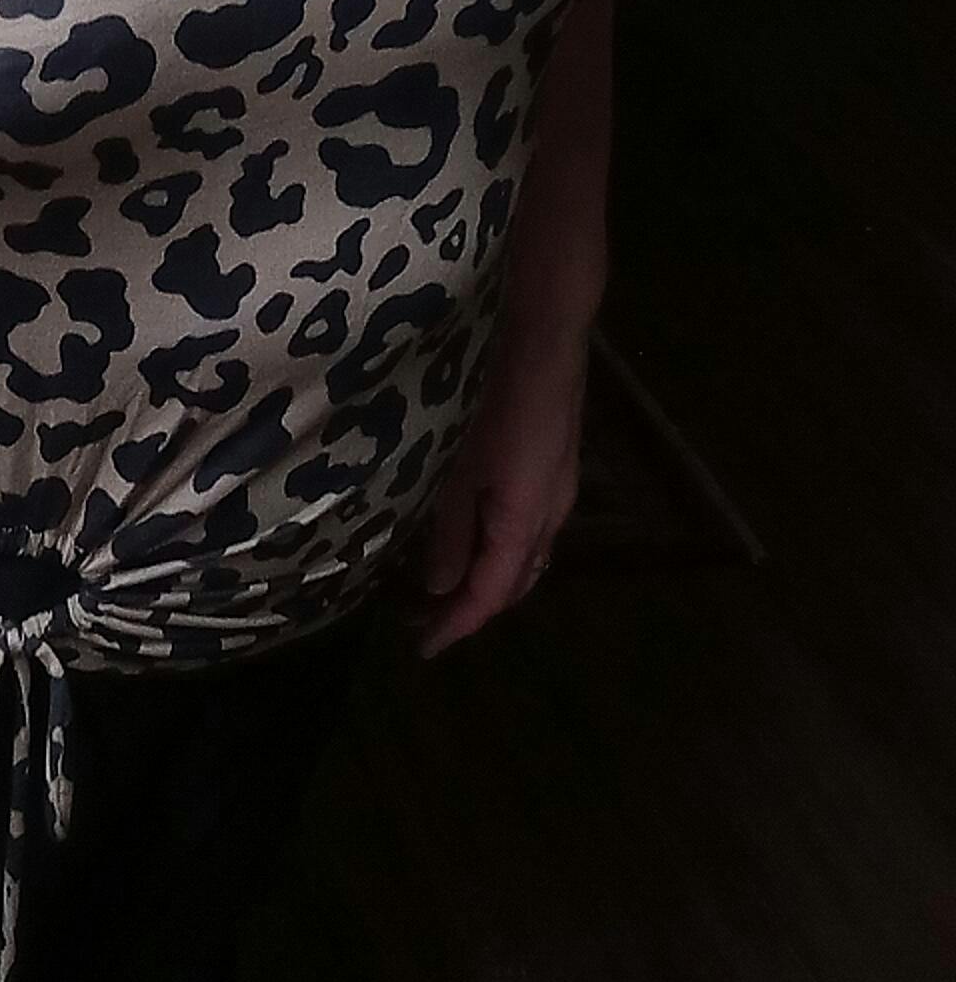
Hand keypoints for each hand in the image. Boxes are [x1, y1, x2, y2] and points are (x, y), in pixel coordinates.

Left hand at [413, 325, 590, 658]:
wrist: (543, 333)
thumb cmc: (493, 398)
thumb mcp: (458, 469)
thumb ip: (449, 531)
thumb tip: (441, 588)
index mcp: (525, 522)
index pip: (490, 594)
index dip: (457, 625)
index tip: (423, 648)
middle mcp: (551, 514)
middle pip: (515, 581)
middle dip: (474, 606)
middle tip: (429, 619)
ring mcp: (558, 487)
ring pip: (527, 554)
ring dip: (490, 576)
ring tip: (446, 584)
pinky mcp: (555, 462)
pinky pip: (531, 526)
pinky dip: (502, 546)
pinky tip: (476, 534)